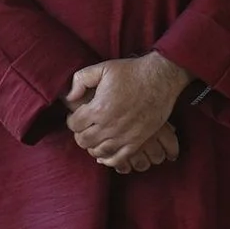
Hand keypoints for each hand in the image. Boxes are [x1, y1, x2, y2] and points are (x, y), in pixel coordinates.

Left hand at [66, 52, 188, 173]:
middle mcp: (109, 125)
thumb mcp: (103, 68)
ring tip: (95, 138)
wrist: (160, 78)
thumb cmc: (131, 72)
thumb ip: (80, 79)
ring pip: (98, 152)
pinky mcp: (137, 141)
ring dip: (93, 146)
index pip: (74, 124)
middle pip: (84, 140)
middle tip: (86, 127)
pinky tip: (106, 154)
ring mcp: (123, 135)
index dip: (73, 120)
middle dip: (81, 134)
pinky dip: (109, 160)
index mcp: (98, 108)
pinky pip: (118, 159)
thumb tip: (69, 96)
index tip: (77, 116)